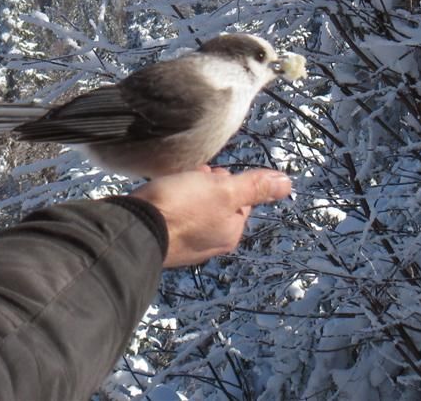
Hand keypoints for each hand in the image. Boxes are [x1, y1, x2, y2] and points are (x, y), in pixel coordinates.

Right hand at [131, 166, 291, 267]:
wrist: (134, 228)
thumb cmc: (179, 208)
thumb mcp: (224, 190)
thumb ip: (254, 187)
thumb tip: (286, 184)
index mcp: (230, 232)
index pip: (239, 201)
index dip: (227, 182)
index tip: (211, 174)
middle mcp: (210, 243)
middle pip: (216, 206)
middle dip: (206, 187)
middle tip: (191, 176)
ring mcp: (185, 245)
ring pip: (193, 211)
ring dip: (186, 194)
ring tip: (172, 182)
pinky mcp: (163, 241)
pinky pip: (173, 218)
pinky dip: (170, 205)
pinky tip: (159, 196)